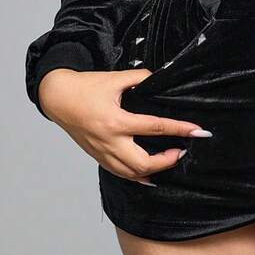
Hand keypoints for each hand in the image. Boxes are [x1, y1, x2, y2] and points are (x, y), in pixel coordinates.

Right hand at [37, 67, 212, 184]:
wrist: (58, 97)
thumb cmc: (86, 87)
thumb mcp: (115, 78)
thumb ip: (141, 78)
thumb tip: (159, 79)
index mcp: (116, 121)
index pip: (155, 128)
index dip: (179, 129)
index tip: (197, 131)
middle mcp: (110, 141)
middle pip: (143, 163)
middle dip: (166, 161)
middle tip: (181, 151)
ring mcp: (102, 152)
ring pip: (130, 173)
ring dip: (153, 171)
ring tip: (169, 162)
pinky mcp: (97, 156)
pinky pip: (118, 172)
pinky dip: (135, 176)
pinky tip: (148, 174)